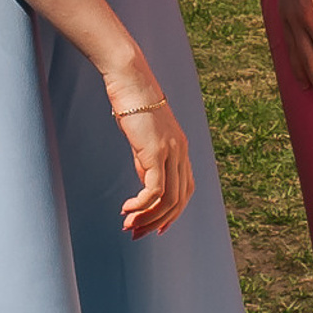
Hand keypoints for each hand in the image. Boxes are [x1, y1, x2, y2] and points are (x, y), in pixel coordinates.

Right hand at [110, 86, 195, 237]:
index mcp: (181, 148)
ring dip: (147, 217)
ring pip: (168, 199)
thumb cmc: (132, 104)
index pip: (186, 190)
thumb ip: (147, 160)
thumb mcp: (142, 138)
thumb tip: (145, 183)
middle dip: (158, 222)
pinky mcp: (157, 151)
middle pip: (179, 200)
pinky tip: (126, 208)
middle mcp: (181, 151)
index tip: (155, 227)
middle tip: (137, 233)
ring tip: (128, 225)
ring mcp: (171, 151)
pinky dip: (141, 204)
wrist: (129, 79)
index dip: (173, 213)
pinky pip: (155, 189)